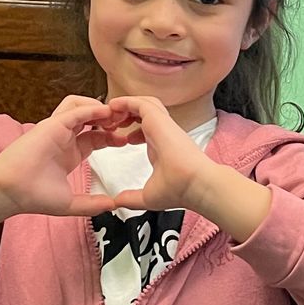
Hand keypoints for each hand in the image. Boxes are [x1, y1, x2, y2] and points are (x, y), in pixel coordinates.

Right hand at [0, 96, 135, 218]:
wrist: (11, 192)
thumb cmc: (34, 196)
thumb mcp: (70, 203)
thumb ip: (92, 204)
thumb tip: (113, 206)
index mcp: (69, 152)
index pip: (96, 137)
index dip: (112, 136)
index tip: (125, 141)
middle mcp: (64, 138)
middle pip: (91, 118)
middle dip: (110, 118)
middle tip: (125, 123)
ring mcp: (57, 129)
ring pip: (80, 105)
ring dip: (99, 108)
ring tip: (115, 117)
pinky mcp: (51, 124)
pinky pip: (73, 109)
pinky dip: (90, 108)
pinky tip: (105, 113)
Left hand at [104, 96, 213, 212]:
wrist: (194, 184)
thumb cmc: (179, 190)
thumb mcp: (148, 196)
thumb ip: (131, 198)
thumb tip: (117, 202)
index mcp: (162, 147)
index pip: (147, 131)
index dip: (130, 132)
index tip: (119, 140)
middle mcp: (163, 133)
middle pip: (144, 114)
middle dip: (125, 116)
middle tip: (110, 125)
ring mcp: (162, 124)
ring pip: (143, 104)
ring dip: (125, 106)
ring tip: (110, 114)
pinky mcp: (158, 118)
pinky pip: (139, 102)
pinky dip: (124, 102)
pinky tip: (112, 106)